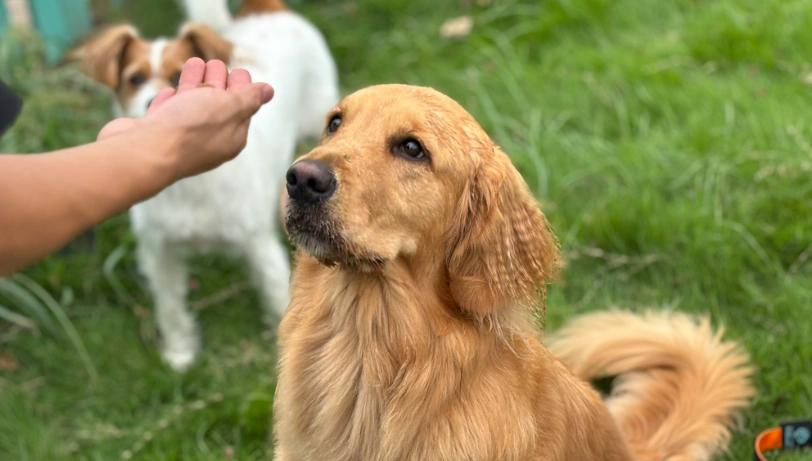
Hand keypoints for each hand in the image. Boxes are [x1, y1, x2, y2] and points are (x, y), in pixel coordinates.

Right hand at [98, 58, 273, 180]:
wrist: (142, 153)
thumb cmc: (188, 128)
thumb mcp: (228, 107)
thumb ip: (248, 98)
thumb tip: (268, 91)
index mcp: (231, 137)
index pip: (242, 107)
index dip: (241, 87)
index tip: (238, 71)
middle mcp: (208, 141)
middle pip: (216, 106)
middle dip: (218, 83)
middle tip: (215, 65)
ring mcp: (178, 139)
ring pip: (189, 106)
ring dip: (193, 84)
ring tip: (195, 64)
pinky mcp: (153, 135)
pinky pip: (165, 116)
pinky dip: (169, 102)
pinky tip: (169, 92)